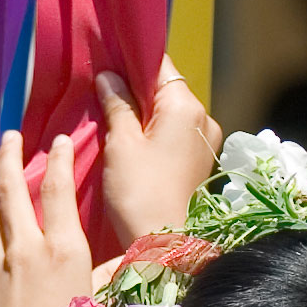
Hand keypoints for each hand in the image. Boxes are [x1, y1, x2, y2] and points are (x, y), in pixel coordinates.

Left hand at [0, 130, 99, 306]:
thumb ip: (116, 280)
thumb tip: (139, 265)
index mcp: (64, 251)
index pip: (60, 191)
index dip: (59, 161)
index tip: (59, 139)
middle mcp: (28, 251)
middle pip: (12, 192)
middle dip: (10, 158)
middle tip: (9, 135)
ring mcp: (1, 268)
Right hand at [93, 57, 225, 242]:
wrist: (164, 245)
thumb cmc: (139, 193)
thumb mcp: (121, 144)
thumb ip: (117, 104)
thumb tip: (108, 76)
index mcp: (186, 106)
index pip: (160, 65)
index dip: (131, 62)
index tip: (105, 64)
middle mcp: (203, 118)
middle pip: (165, 89)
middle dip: (134, 90)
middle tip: (101, 95)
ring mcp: (204, 141)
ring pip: (168, 112)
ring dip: (142, 113)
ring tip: (112, 122)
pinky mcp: (199, 160)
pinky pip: (174, 134)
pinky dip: (153, 133)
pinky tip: (130, 144)